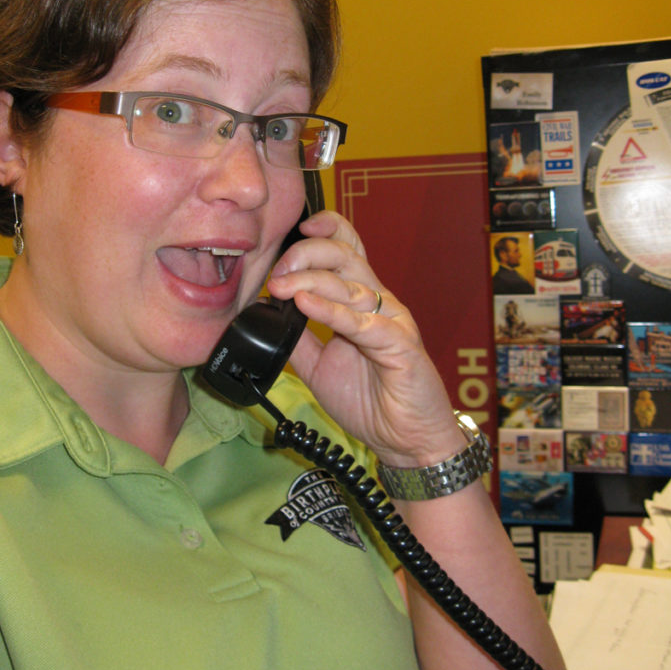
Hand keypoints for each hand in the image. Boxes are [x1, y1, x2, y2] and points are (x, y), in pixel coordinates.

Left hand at [267, 211, 463, 467]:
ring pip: (350, 286)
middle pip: (345, 257)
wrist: (406, 441)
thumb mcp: (318, 366)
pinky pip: (362, 323)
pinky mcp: (399, 345)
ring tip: (280, 286)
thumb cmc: (370, 401)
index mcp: (361, 301)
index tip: (299, 228)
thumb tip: (265, 313)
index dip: (328, 229)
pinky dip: (331, 311)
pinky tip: (306, 304)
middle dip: (306, 255)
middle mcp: (378, 303)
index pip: (348, 249)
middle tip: (276, 271)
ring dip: (310, 281)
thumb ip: (297, 338)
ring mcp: (391, 321)